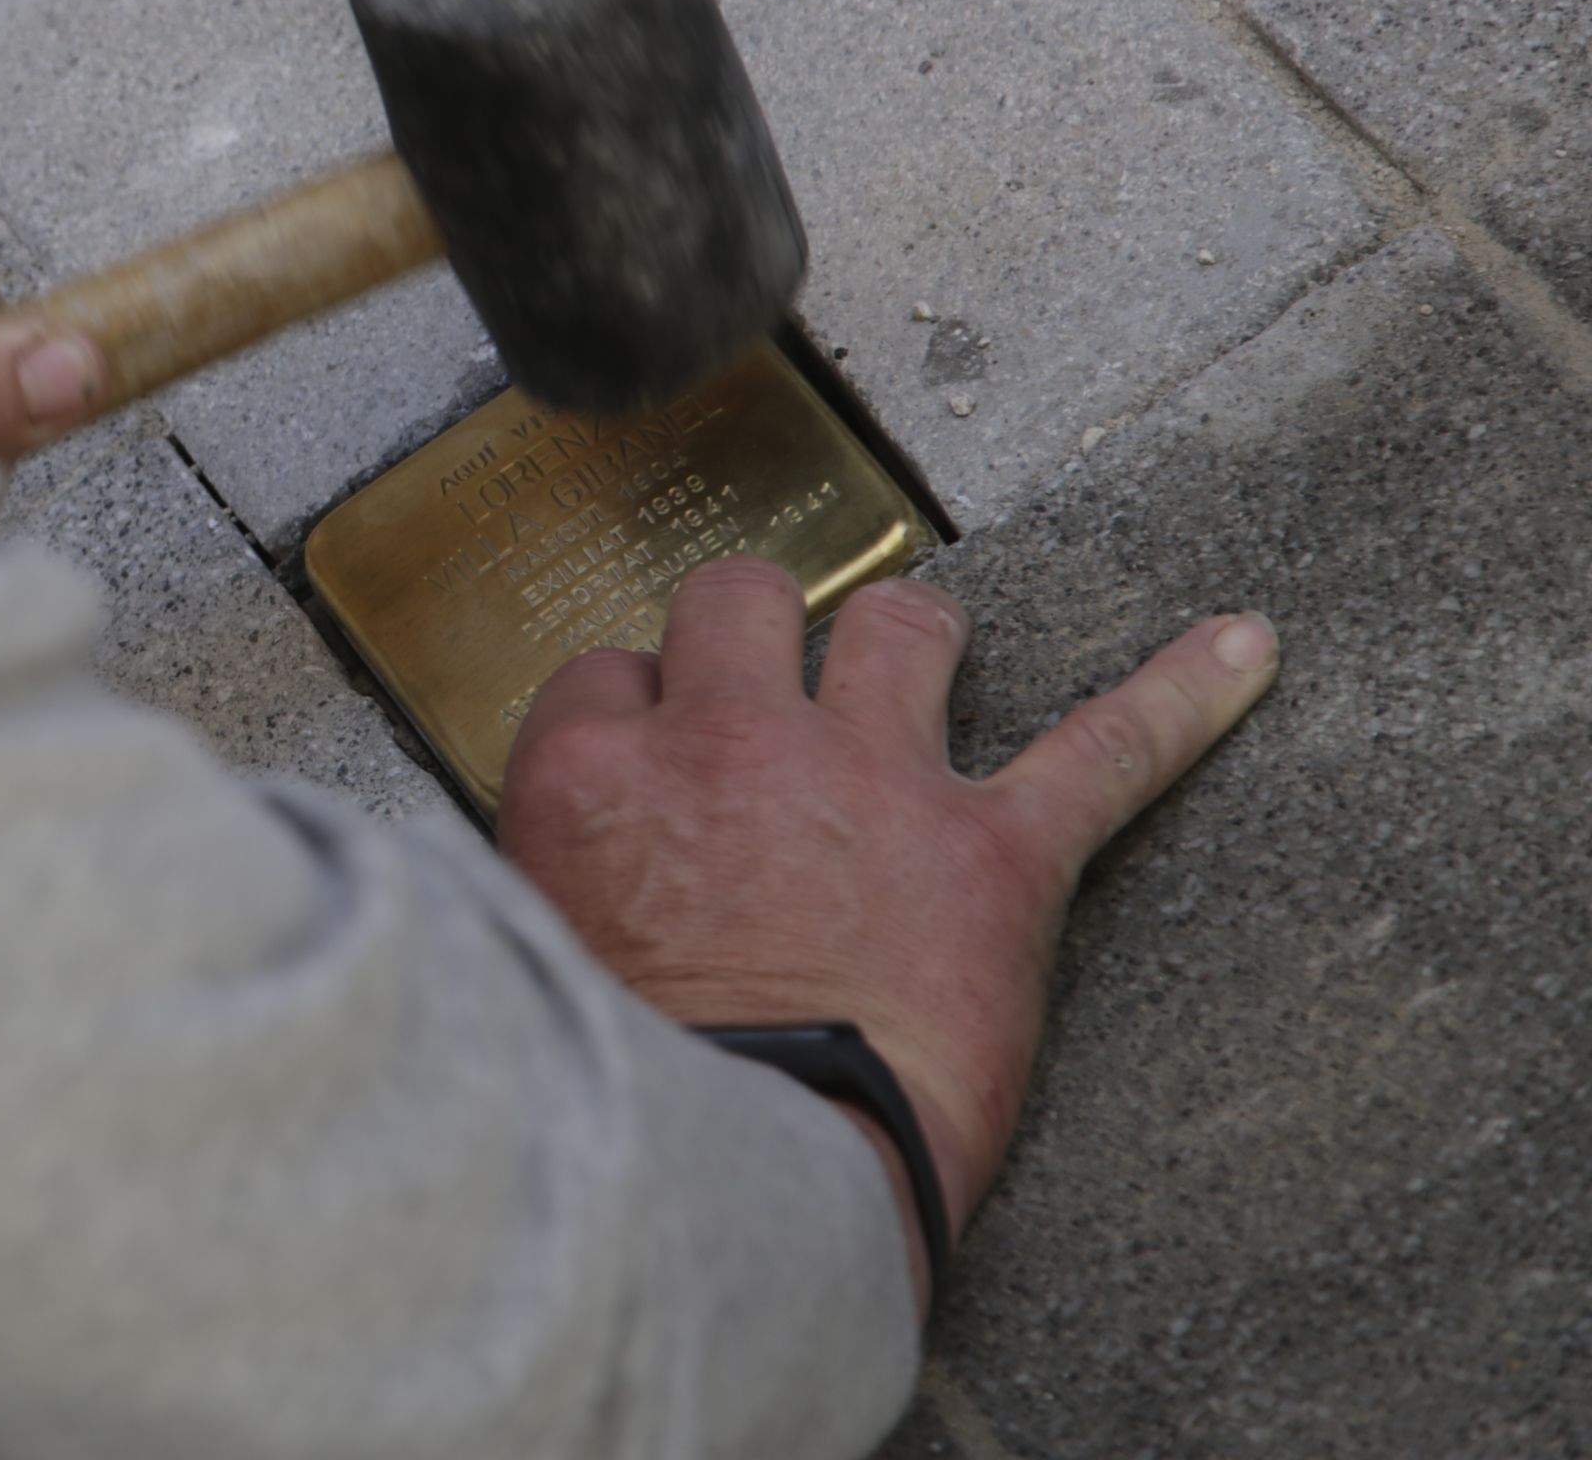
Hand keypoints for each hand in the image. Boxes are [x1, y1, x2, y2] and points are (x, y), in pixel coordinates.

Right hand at [497, 559, 1280, 1309]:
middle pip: (739, 604)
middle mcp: (729, 741)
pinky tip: (1245, 648)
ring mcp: (869, 780)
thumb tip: (574, 879)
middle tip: (770, 675)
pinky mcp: (996, 853)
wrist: (741, 1175)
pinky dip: (1185, 694)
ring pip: (895, 627)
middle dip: (755, 628)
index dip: (640, 710)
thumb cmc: (624, 1092)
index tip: (654, 752)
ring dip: (904, 634)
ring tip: (918, 645)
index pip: (612, 674)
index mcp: (597, 773)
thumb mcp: (535, 952)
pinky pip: (1109, 747)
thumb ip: (557, 879)